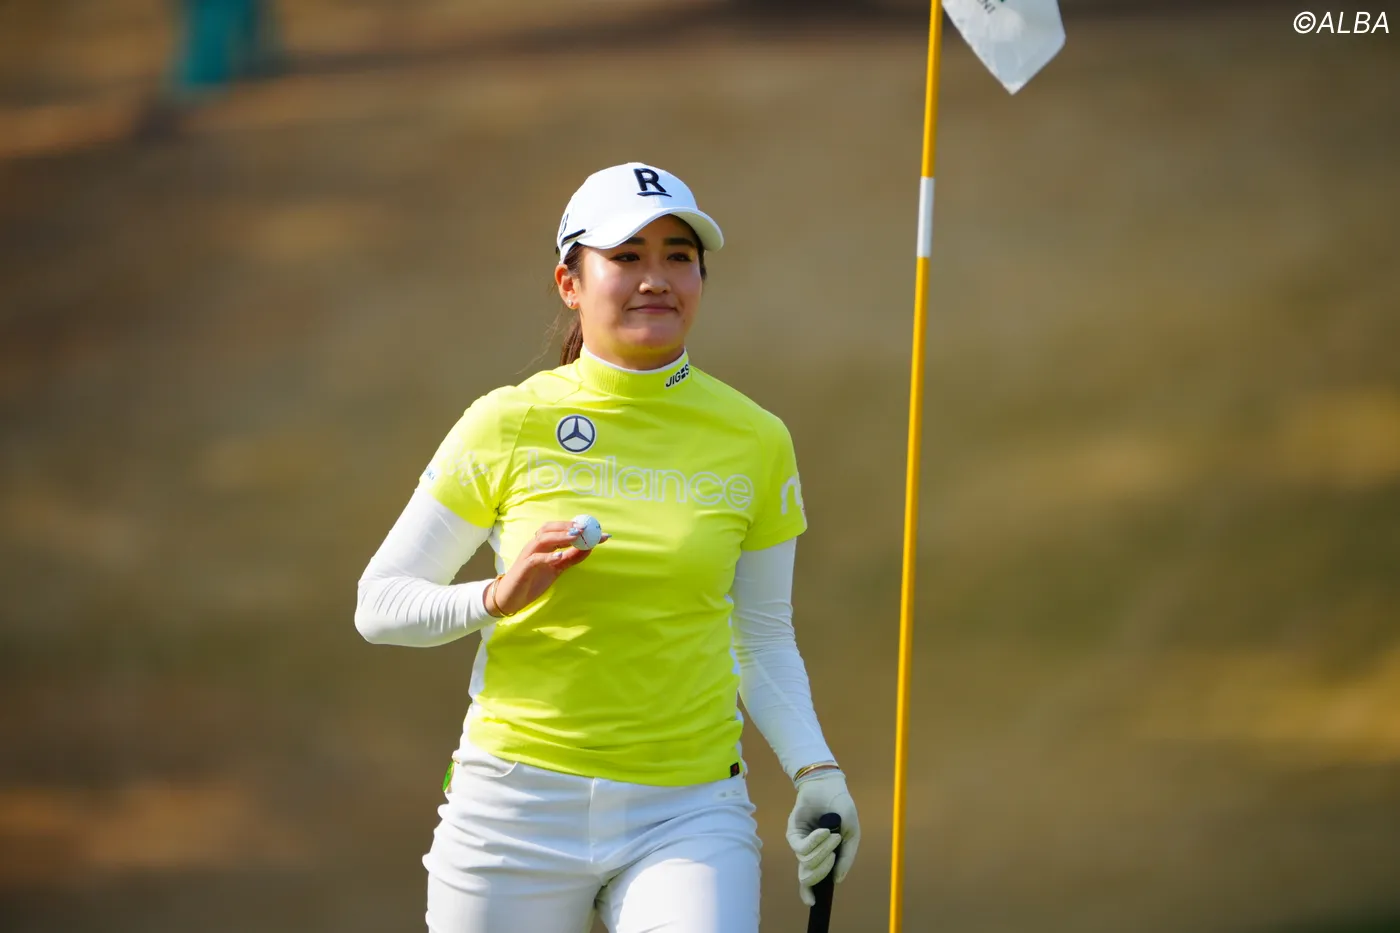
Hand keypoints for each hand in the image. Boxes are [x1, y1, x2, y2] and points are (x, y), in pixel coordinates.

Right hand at [487, 520, 608, 616]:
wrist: (510, 598)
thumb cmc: (533, 580)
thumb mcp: (556, 568)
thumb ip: (571, 558)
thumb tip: (590, 548)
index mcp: (543, 544)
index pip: (560, 529)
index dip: (578, 527)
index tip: (597, 530)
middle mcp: (535, 546)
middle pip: (549, 528)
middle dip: (568, 526)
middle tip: (585, 529)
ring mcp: (528, 555)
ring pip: (543, 539)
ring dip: (560, 536)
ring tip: (576, 537)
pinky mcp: (523, 568)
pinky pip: (535, 559)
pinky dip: (548, 556)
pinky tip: (560, 556)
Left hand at [785, 769, 859, 905]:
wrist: (830, 787)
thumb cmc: (841, 809)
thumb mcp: (851, 834)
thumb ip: (846, 857)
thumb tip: (837, 880)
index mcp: (821, 856)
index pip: (811, 880)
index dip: (808, 892)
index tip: (812, 902)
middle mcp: (808, 852)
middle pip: (807, 875)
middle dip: (822, 869)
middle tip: (834, 855)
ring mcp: (800, 842)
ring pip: (806, 861)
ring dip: (822, 851)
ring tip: (833, 836)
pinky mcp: (793, 831)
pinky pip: (801, 847)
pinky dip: (815, 841)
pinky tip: (825, 831)